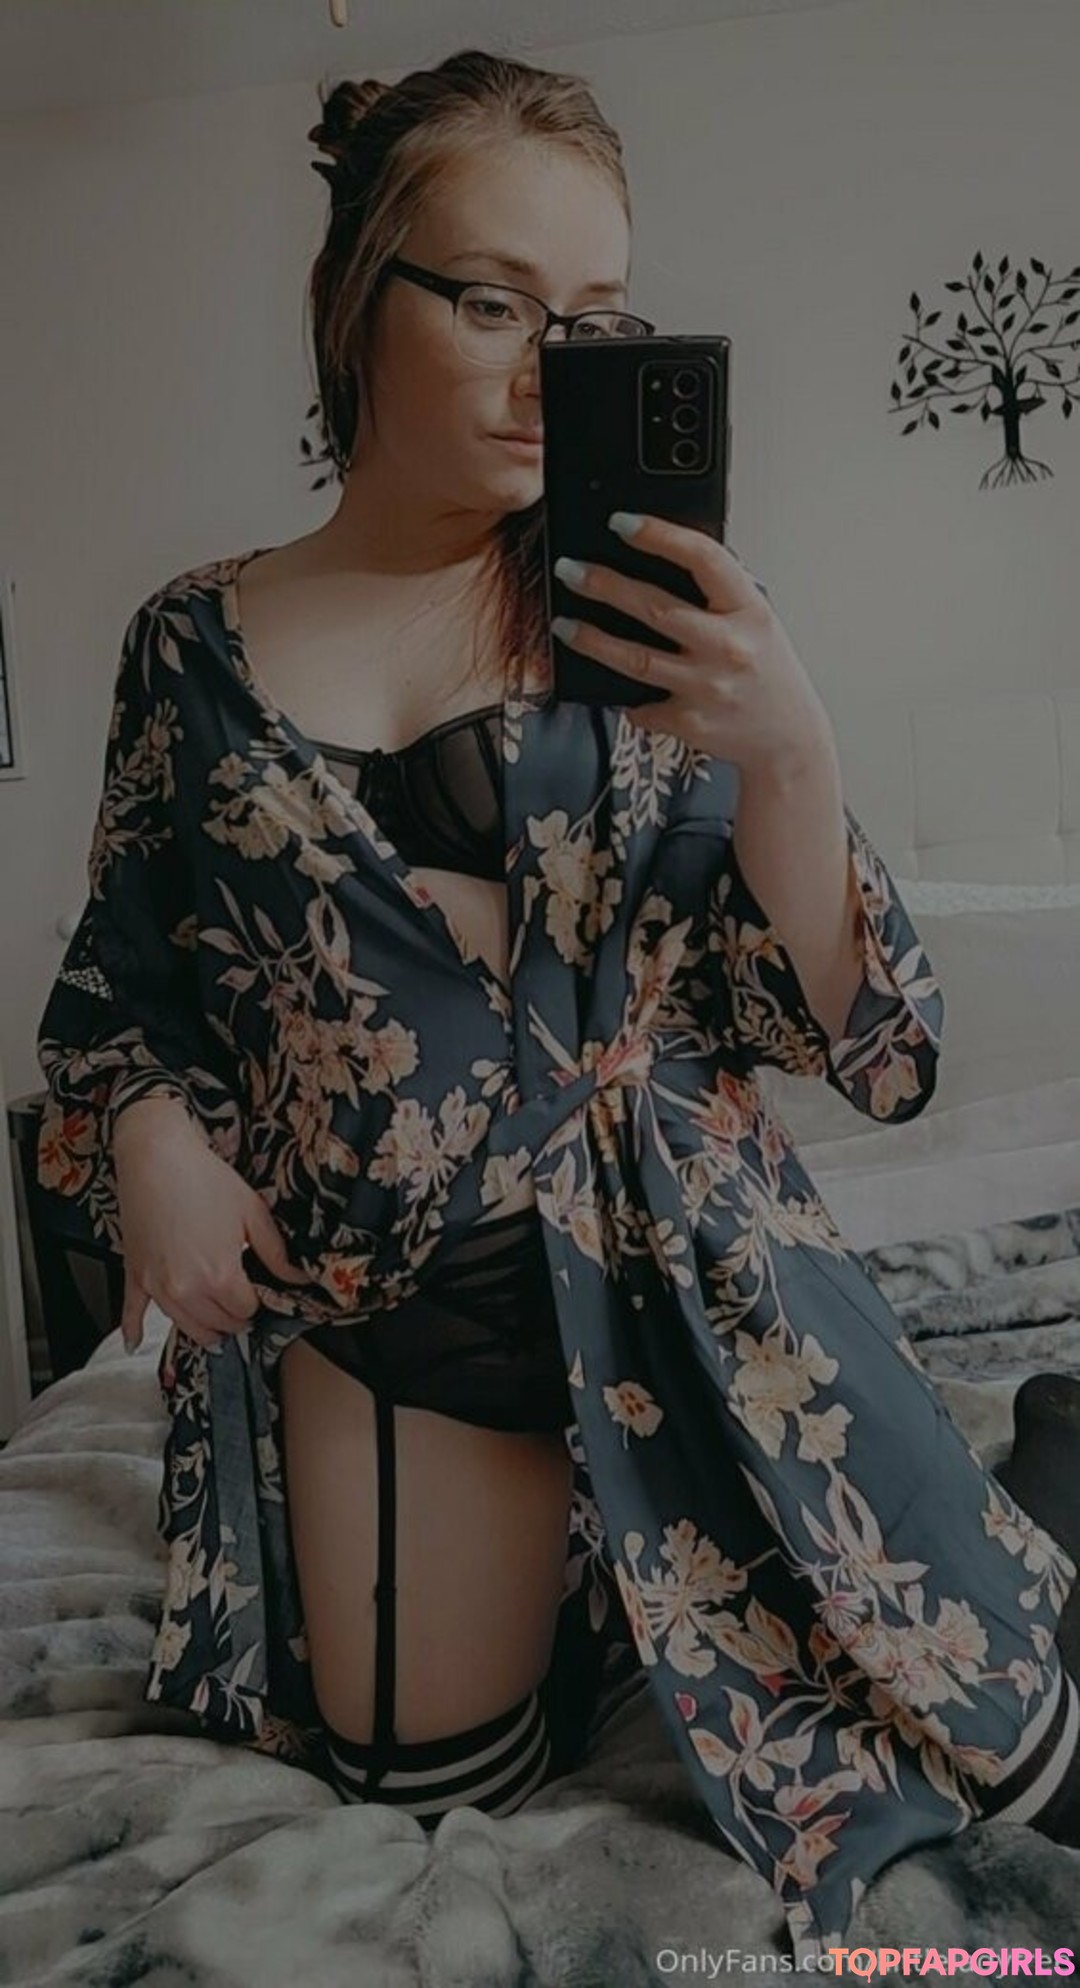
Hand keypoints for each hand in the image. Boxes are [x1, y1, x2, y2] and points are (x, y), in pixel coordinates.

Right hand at [113, 1099, 306, 1354]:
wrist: (157, 1156)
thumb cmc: (205, 1179)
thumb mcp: (252, 1212)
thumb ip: (276, 1253)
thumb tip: (297, 1278)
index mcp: (219, 1275)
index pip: (246, 1311)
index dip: (256, 1303)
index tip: (258, 1292)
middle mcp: (186, 1289)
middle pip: (217, 1325)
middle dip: (234, 1318)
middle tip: (241, 1304)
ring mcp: (156, 1285)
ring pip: (185, 1327)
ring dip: (204, 1328)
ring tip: (217, 1325)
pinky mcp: (135, 1274)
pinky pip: (132, 1312)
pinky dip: (133, 1329)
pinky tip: (133, 1344)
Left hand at [551, 513, 834, 774]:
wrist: (788, 738)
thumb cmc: (766, 670)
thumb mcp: (758, 620)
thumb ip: (718, 594)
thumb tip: (657, 557)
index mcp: (750, 610)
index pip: (704, 559)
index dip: (659, 535)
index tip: (621, 522)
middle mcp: (730, 648)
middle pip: (655, 608)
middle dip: (604, 585)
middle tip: (569, 570)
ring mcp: (708, 688)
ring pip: (635, 659)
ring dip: (591, 640)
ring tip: (563, 624)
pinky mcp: (690, 723)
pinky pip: (641, 705)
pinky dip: (623, 696)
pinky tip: (608, 683)